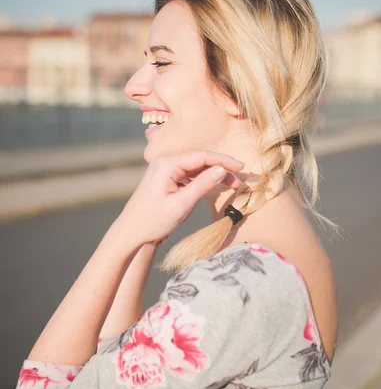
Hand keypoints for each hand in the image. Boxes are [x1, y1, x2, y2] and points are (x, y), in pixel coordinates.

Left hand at [116, 150, 244, 247]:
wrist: (131, 232)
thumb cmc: (153, 221)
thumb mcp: (181, 204)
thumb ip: (202, 185)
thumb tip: (221, 170)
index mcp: (166, 164)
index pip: (202, 156)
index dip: (224, 160)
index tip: (242, 167)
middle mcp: (164, 162)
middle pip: (200, 160)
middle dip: (221, 167)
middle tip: (239, 179)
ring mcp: (164, 169)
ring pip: (195, 167)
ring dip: (213, 174)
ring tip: (231, 184)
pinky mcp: (165, 178)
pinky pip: (188, 174)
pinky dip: (202, 179)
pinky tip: (213, 186)